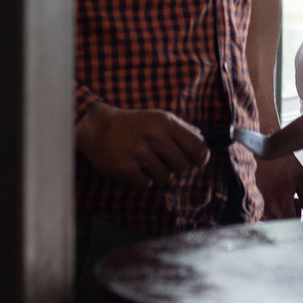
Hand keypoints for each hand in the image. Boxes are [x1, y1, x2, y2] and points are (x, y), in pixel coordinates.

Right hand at [75, 103, 209, 187]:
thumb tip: (204, 144)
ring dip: (157, 173)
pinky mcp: (126, 168)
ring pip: (165, 177)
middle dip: (175, 166)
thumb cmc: (134, 125)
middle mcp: (154, 136)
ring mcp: (139, 153)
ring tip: (145, 161)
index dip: (201, 158)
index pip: (198, 147)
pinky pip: (147, 183)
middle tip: (162, 158)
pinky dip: (142, 178)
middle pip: (183, 165)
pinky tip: (134, 166)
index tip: (197, 161)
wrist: (99, 128)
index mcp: (166, 122)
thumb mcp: (159, 118)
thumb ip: (182, 130)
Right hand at [255, 150, 302, 219]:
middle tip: (292, 198)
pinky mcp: (246, 202)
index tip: (299, 209)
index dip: (298, 219)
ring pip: (269, 219)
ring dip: (276, 211)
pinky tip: (268, 192)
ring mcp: (253, 206)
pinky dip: (266, 207)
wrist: (259, 146)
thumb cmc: (282, 162)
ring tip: (278, 192)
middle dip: (288, 215)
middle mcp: (265, 208)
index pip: (292, 225)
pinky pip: (259, 213)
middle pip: (280, 224)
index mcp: (281, 203)